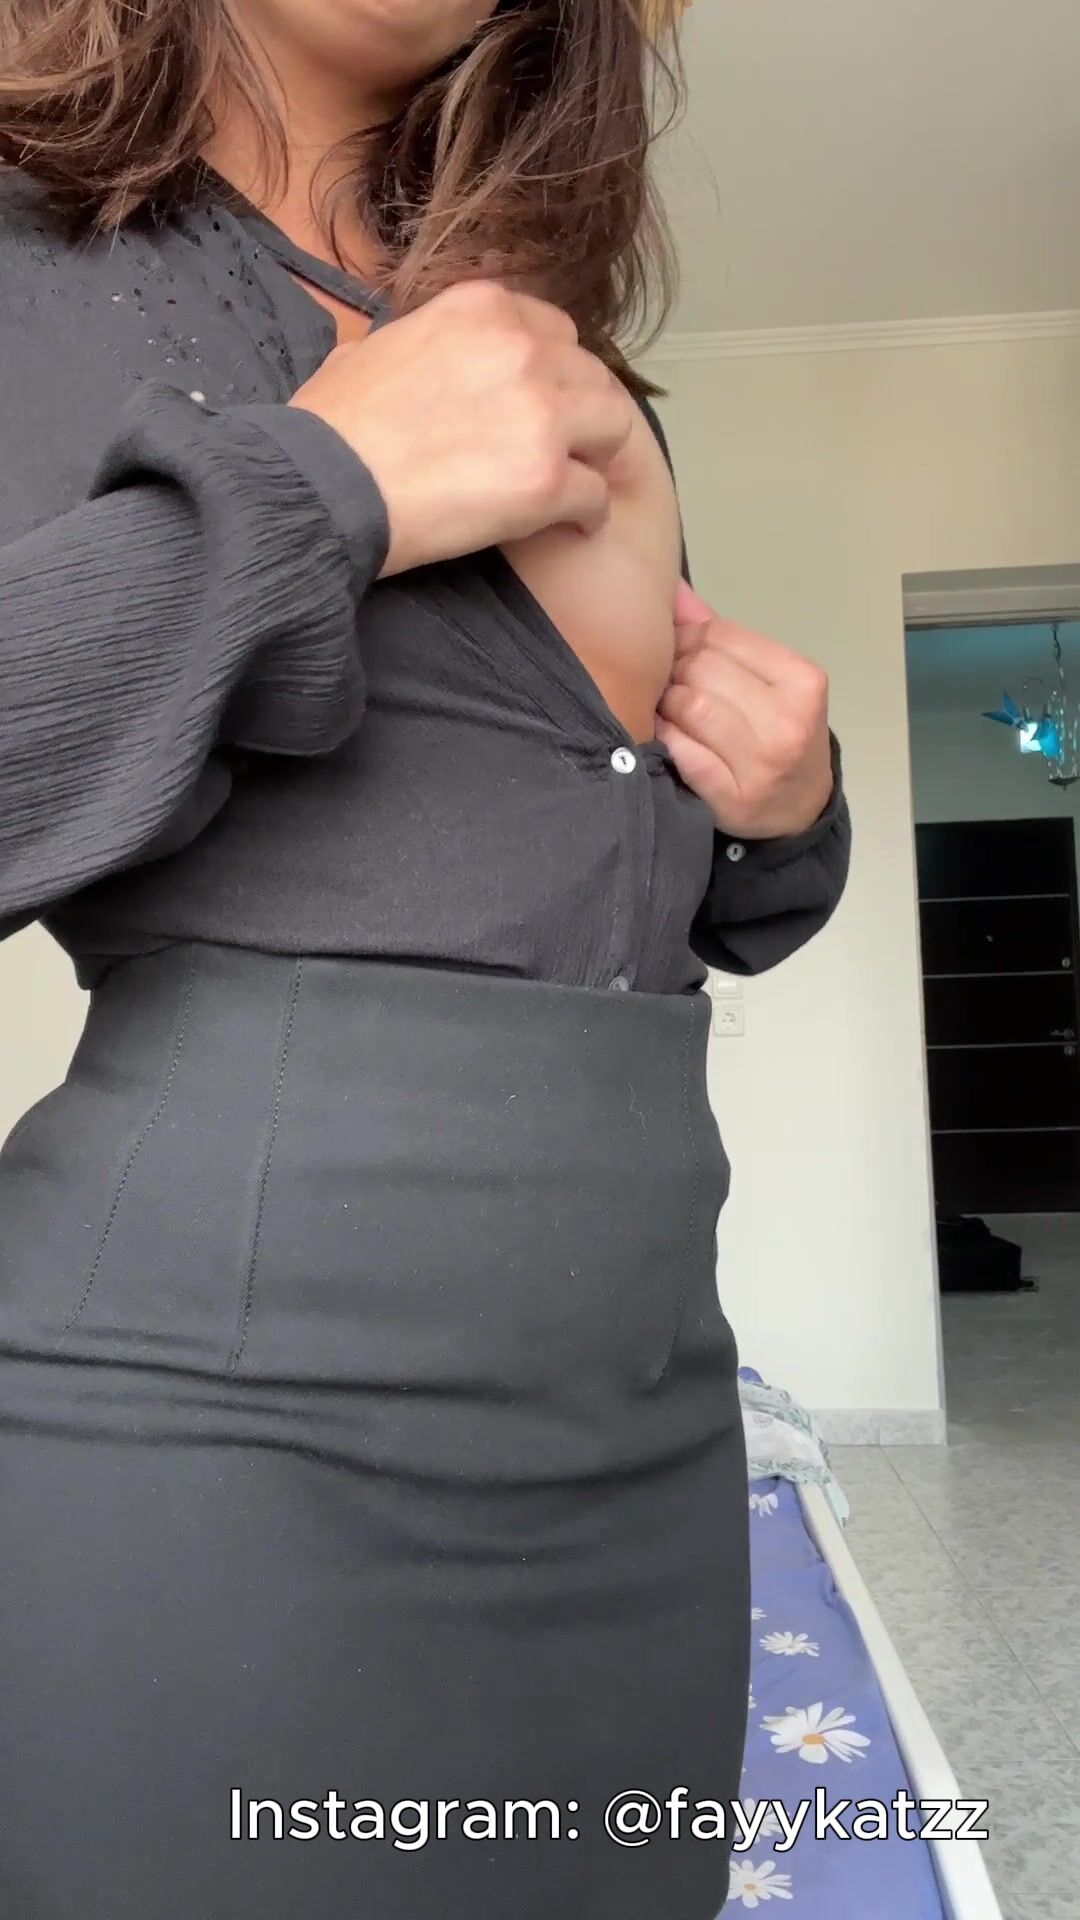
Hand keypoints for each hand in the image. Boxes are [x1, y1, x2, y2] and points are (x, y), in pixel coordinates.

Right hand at [288, 282, 634, 577]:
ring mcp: (540, 414)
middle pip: (592, 378)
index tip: (542, 404)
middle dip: (582, 415)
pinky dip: (588, 513)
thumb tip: (407, 356)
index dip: (554, 372)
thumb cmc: (328, 427)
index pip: (555, 330)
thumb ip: (415, 343)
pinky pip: (597, 494)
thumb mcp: (368, 351)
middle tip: (564, 452)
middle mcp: (521, 349)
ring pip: (615, 428)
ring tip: (574, 486)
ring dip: (596, 458)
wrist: (321, 486)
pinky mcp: (547, 479)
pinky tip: (571, 526)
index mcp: (481, 309)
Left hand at [655, 583, 832, 838]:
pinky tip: (666, 736)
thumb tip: (674, 590)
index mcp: (802, 681)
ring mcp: (761, 764)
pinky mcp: (732, 798)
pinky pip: (680, 750)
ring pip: (689, 706)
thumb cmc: (780, 733)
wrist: (801, 807)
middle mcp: (788, 721)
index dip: (687, 637)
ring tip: (668, 710)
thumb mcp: (769, 680)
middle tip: (668, 683)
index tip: (677, 651)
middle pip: (702, 669)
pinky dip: (665, 738)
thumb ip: (721, 636)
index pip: (721, 635)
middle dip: (674, 671)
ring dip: (667, 705)